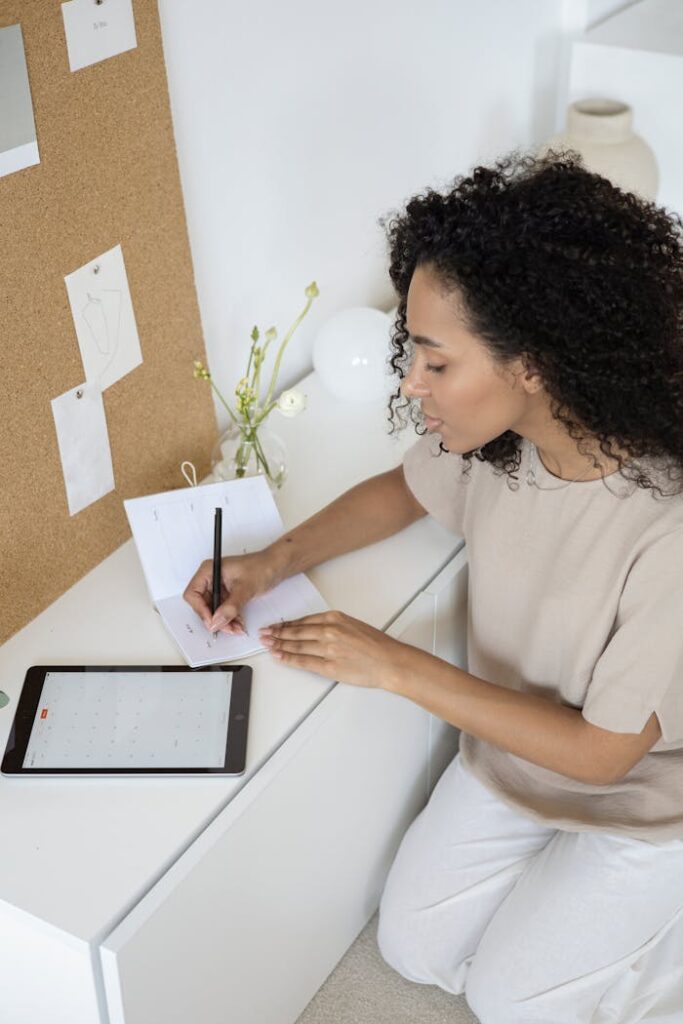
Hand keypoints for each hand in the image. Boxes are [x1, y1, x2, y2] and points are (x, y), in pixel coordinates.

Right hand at [183, 550, 280, 633]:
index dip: (200, 609)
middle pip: (202, 605)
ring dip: (223, 622)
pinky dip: (230, 619)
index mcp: (209, 570)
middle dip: (214, 619)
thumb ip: (230, 606)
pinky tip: (239, 624)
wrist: (277, 565)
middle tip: (227, 628)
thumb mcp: (245, 588)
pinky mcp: (227, 594)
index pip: (193, 594)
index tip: (212, 621)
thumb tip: (216, 621)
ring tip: (236, 628)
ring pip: (213, 611)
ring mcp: (218, 587)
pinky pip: (223, 611)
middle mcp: (210, 579)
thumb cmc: (262, 566)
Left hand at [258, 610, 405, 688]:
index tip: (275, 626)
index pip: (303, 621)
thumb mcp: (353, 625)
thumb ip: (333, 626)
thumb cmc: (377, 645)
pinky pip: (303, 662)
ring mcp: (328, 649)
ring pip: (296, 646)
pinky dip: (288, 659)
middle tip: (263, 634)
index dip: (286, 624)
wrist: (390, 661)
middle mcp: (329, 631)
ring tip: (267, 645)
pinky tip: (279, 657)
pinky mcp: (329, 666)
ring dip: (278, 645)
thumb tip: (315, 630)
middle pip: (295, 632)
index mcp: (335, 618)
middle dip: (276, 633)